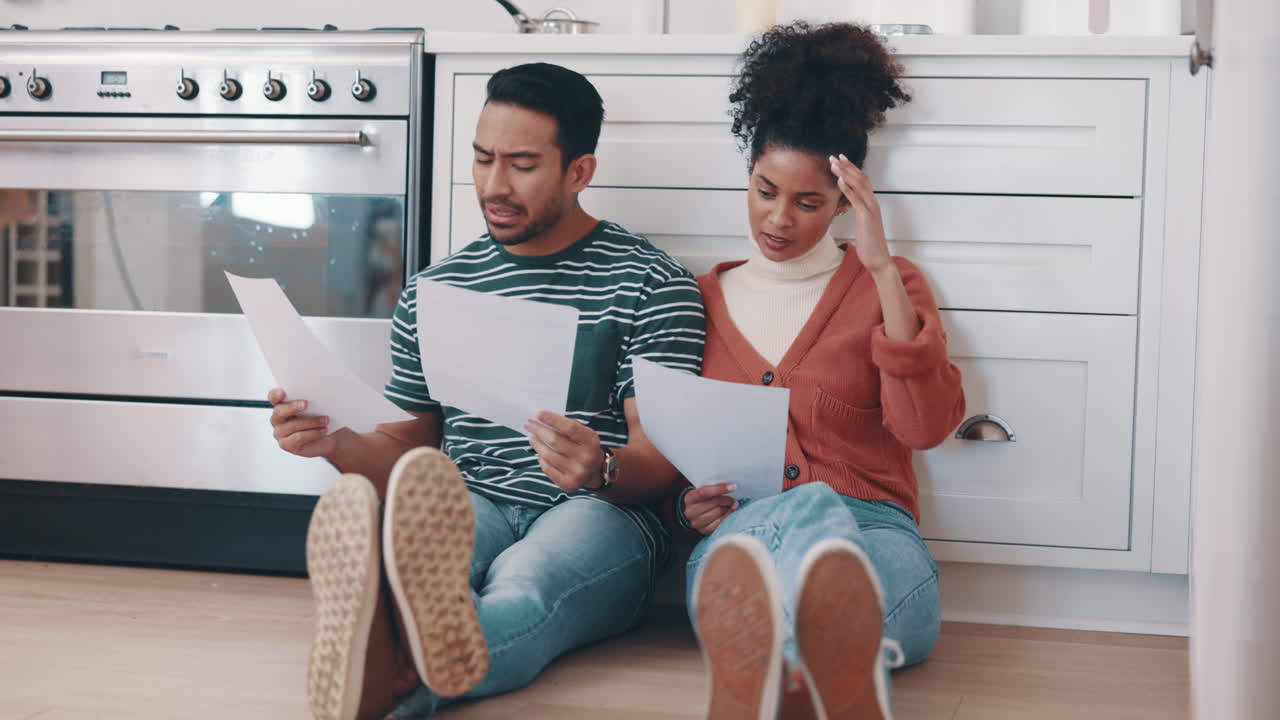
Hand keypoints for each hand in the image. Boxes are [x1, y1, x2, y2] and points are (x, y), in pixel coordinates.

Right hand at [268, 388, 335, 457]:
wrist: (328, 438)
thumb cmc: (320, 418)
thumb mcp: (318, 406)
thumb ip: (312, 399)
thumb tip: (318, 393)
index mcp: (282, 404)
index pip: (274, 397)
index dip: (276, 394)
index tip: (283, 392)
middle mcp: (277, 418)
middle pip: (279, 411)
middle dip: (292, 407)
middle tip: (306, 404)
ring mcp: (280, 433)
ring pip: (293, 425)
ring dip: (311, 421)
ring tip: (325, 420)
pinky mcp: (286, 444)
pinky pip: (299, 437)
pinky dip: (313, 433)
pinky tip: (323, 430)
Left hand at [525, 411, 605, 492]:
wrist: (595, 471)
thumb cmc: (584, 447)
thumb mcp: (583, 434)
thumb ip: (567, 426)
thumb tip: (542, 419)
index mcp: (591, 441)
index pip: (570, 428)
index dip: (553, 420)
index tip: (538, 414)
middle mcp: (586, 458)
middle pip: (555, 441)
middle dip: (539, 430)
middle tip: (529, 424)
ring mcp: (577, 473)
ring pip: (548, 455)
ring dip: (537, 444)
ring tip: (532, 437)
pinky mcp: (568, 483)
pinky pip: (547, 468)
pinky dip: (541, 459)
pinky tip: (540, 453)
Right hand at [683, 483, 738, 534]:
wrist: (692, 515)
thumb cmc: (701, 501)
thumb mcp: (702, 492)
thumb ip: (712, 489)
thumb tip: (731, 487)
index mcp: (690, 498)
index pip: (704, 492)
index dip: (719, 489)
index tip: (733, 487)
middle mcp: (691, 511)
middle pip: (714, 503)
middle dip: (727, 500)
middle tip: (734, 500)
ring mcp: (696, 522)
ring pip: (718, 512)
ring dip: (728, 509)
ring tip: (732, 506)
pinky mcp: (704, 530)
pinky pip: (720, 523)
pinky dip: (727, 517)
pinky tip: (729, 513)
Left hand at [829, 154, 892, 274]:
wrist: (878, 259)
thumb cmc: (869, 244)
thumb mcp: (862, 223)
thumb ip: (857, 211)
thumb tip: (849, 203)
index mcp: (871, 204)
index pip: (862, 180)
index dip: (851, 169)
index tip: (840, 160)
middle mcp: (872, 203)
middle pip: (861, 178)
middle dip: (847, 166)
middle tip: (834, 157)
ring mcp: (871, 209)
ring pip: (859, 186)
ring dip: (846, 173)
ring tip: (834, 164)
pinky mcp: (867, 218)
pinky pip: (857, 200)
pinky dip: (848, 189)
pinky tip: (840, 181)